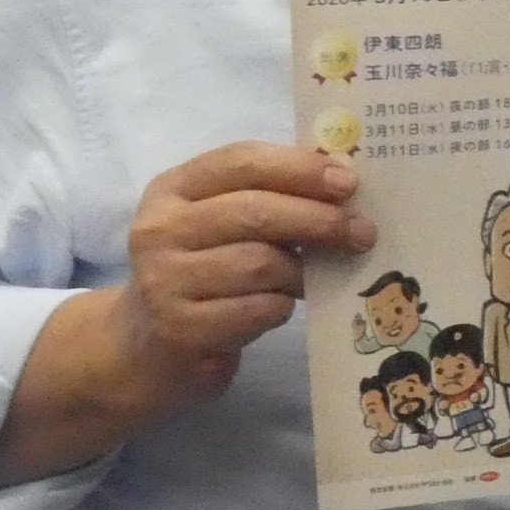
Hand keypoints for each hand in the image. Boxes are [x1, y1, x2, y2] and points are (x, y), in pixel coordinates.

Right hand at [0, 142, 370, 488]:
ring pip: (260, 264)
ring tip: (309, 278)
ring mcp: (164, 281)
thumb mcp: (221, 224)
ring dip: (300, 271)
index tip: (348, 181)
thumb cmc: (202, 273)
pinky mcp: (181, 329)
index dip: (299, 168)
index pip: (240, 161)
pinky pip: (258, 309)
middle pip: (255, 212)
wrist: (146, 347)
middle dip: (318, 219)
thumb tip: (344, 180)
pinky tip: (278, 306)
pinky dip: (282, 306)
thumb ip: (269, 197)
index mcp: (172, 189)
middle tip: (363, 232)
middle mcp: (160, 230)